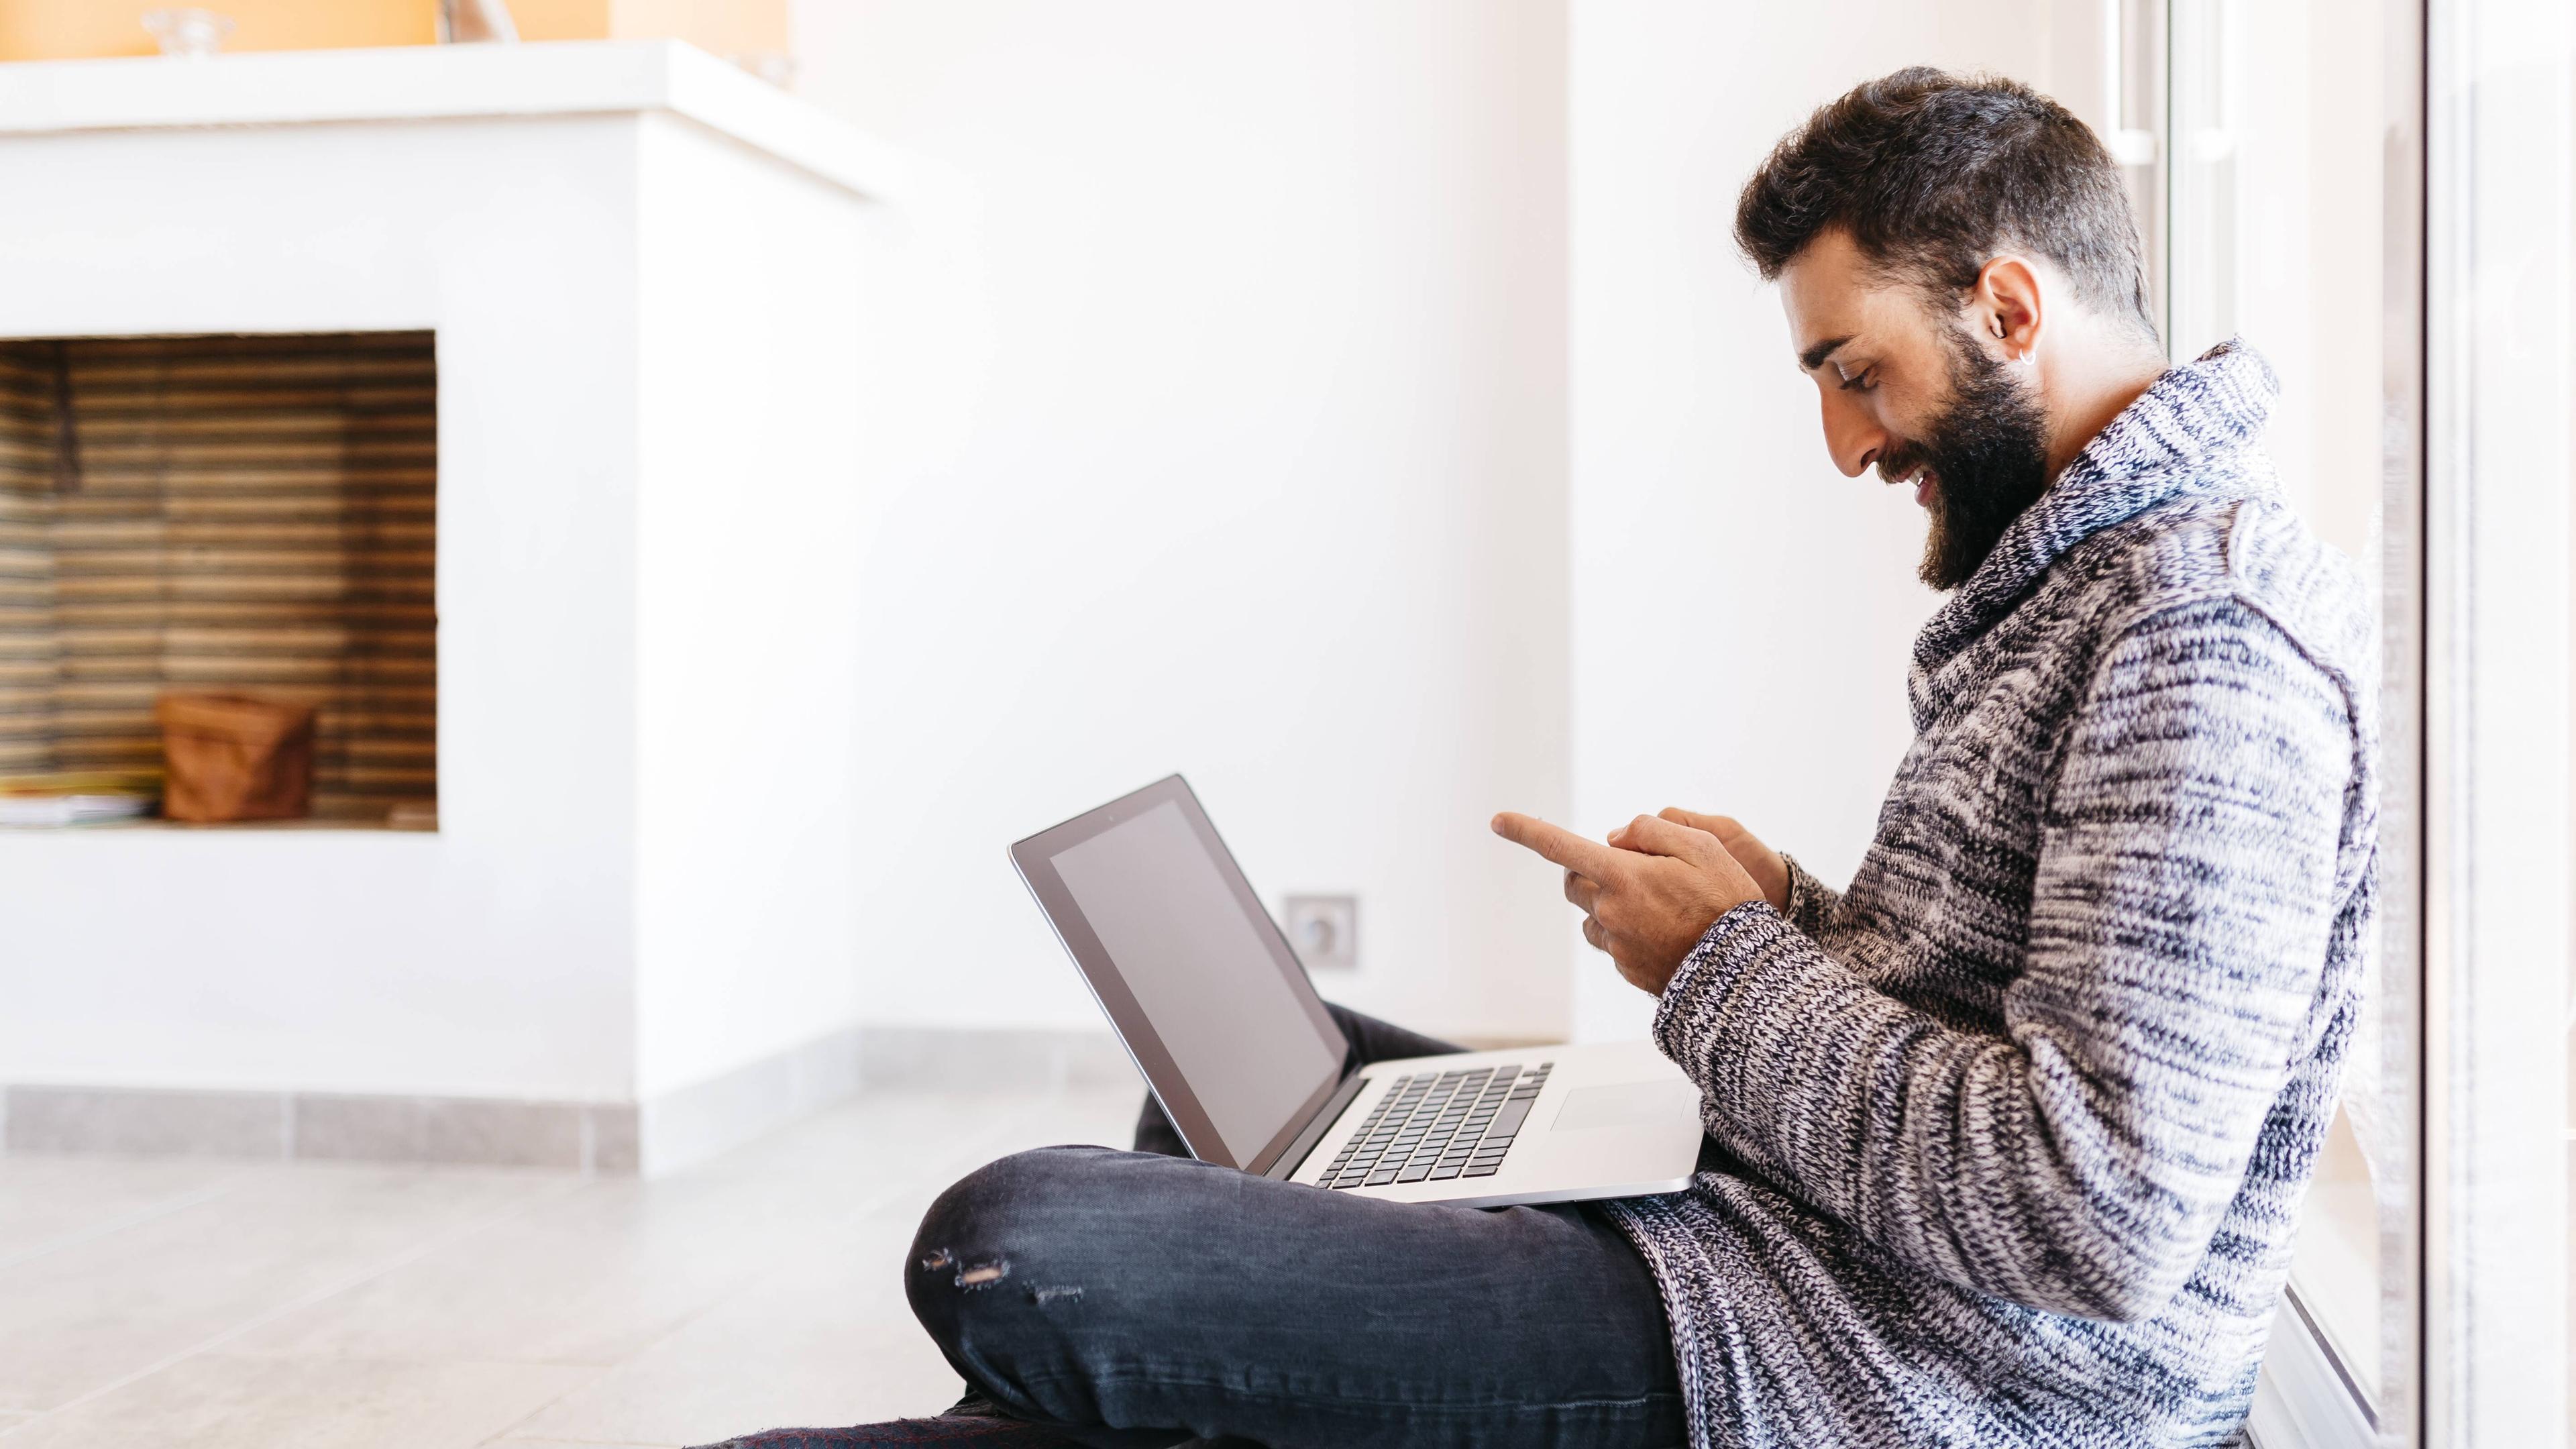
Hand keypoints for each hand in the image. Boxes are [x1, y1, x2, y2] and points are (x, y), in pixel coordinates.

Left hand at [1491, 810, 1767, 996]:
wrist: (1745, 972)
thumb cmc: (1728, 902)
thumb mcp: (1702, 845)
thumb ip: (1651, 830)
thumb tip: (1614, 838)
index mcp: (1622, 876)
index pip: (1560, 847)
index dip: (1526, 831)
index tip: (1498, 821)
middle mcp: (1610, 912)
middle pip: (1573, 883)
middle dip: (1588, 869)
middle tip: (1633, 868)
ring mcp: (1616, 946)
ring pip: (1592, 916)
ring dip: (1610, 904)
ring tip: (1661, 906)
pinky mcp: (1627, 971)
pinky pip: (1614, 944)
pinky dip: (1629, 932)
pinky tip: (1668, 933)